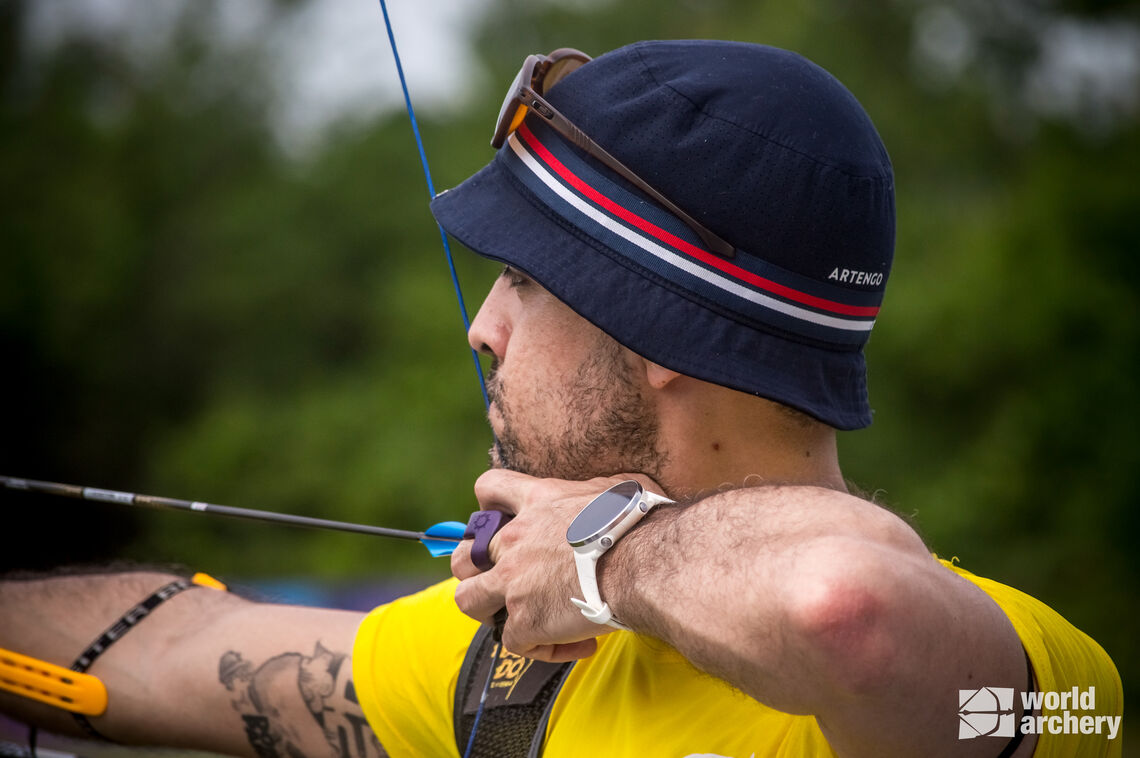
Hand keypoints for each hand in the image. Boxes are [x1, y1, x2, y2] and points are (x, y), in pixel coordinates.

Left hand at [451, 469, 662, 661]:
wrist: (644, 562)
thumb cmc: (640, 523)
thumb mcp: (616, 488)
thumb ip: (598, 492)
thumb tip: (618, 493)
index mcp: (538, 500)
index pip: (489, 489)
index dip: (488, 508)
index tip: (501, 522)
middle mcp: (516, 539)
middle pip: (464, 556)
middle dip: (476, 572)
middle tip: (506, 583)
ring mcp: (514, 581)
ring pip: (468, 600)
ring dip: (490, 613)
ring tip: (523, 621)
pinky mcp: (525, 619)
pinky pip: (514, 643)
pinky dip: (540, 648)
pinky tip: (578, 644)